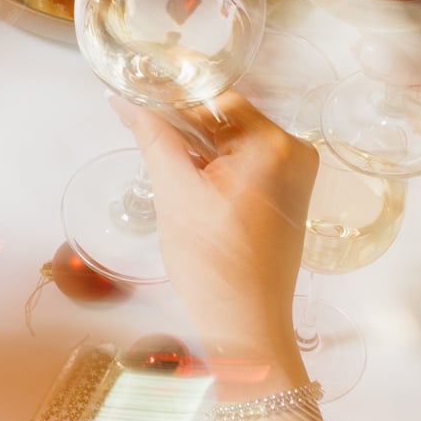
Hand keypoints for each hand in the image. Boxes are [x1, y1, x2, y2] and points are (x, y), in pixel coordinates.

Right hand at [124, 93, 316, 361]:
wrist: (247, 326)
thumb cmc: (215, 267)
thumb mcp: (175, 194)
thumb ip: (153, 138)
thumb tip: (126, 101)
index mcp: (274, 145)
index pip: (216, 98)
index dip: (172, 98)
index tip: (136, 94)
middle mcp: (294, 153)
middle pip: (227, 119)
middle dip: (183, 125)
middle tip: (141, 128)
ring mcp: (294, 176)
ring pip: (232, 142)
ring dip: (197, 147)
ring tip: (161, 159)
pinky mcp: (287, 197)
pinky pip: (244, 165)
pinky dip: (214, 167)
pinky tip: (187, 181)